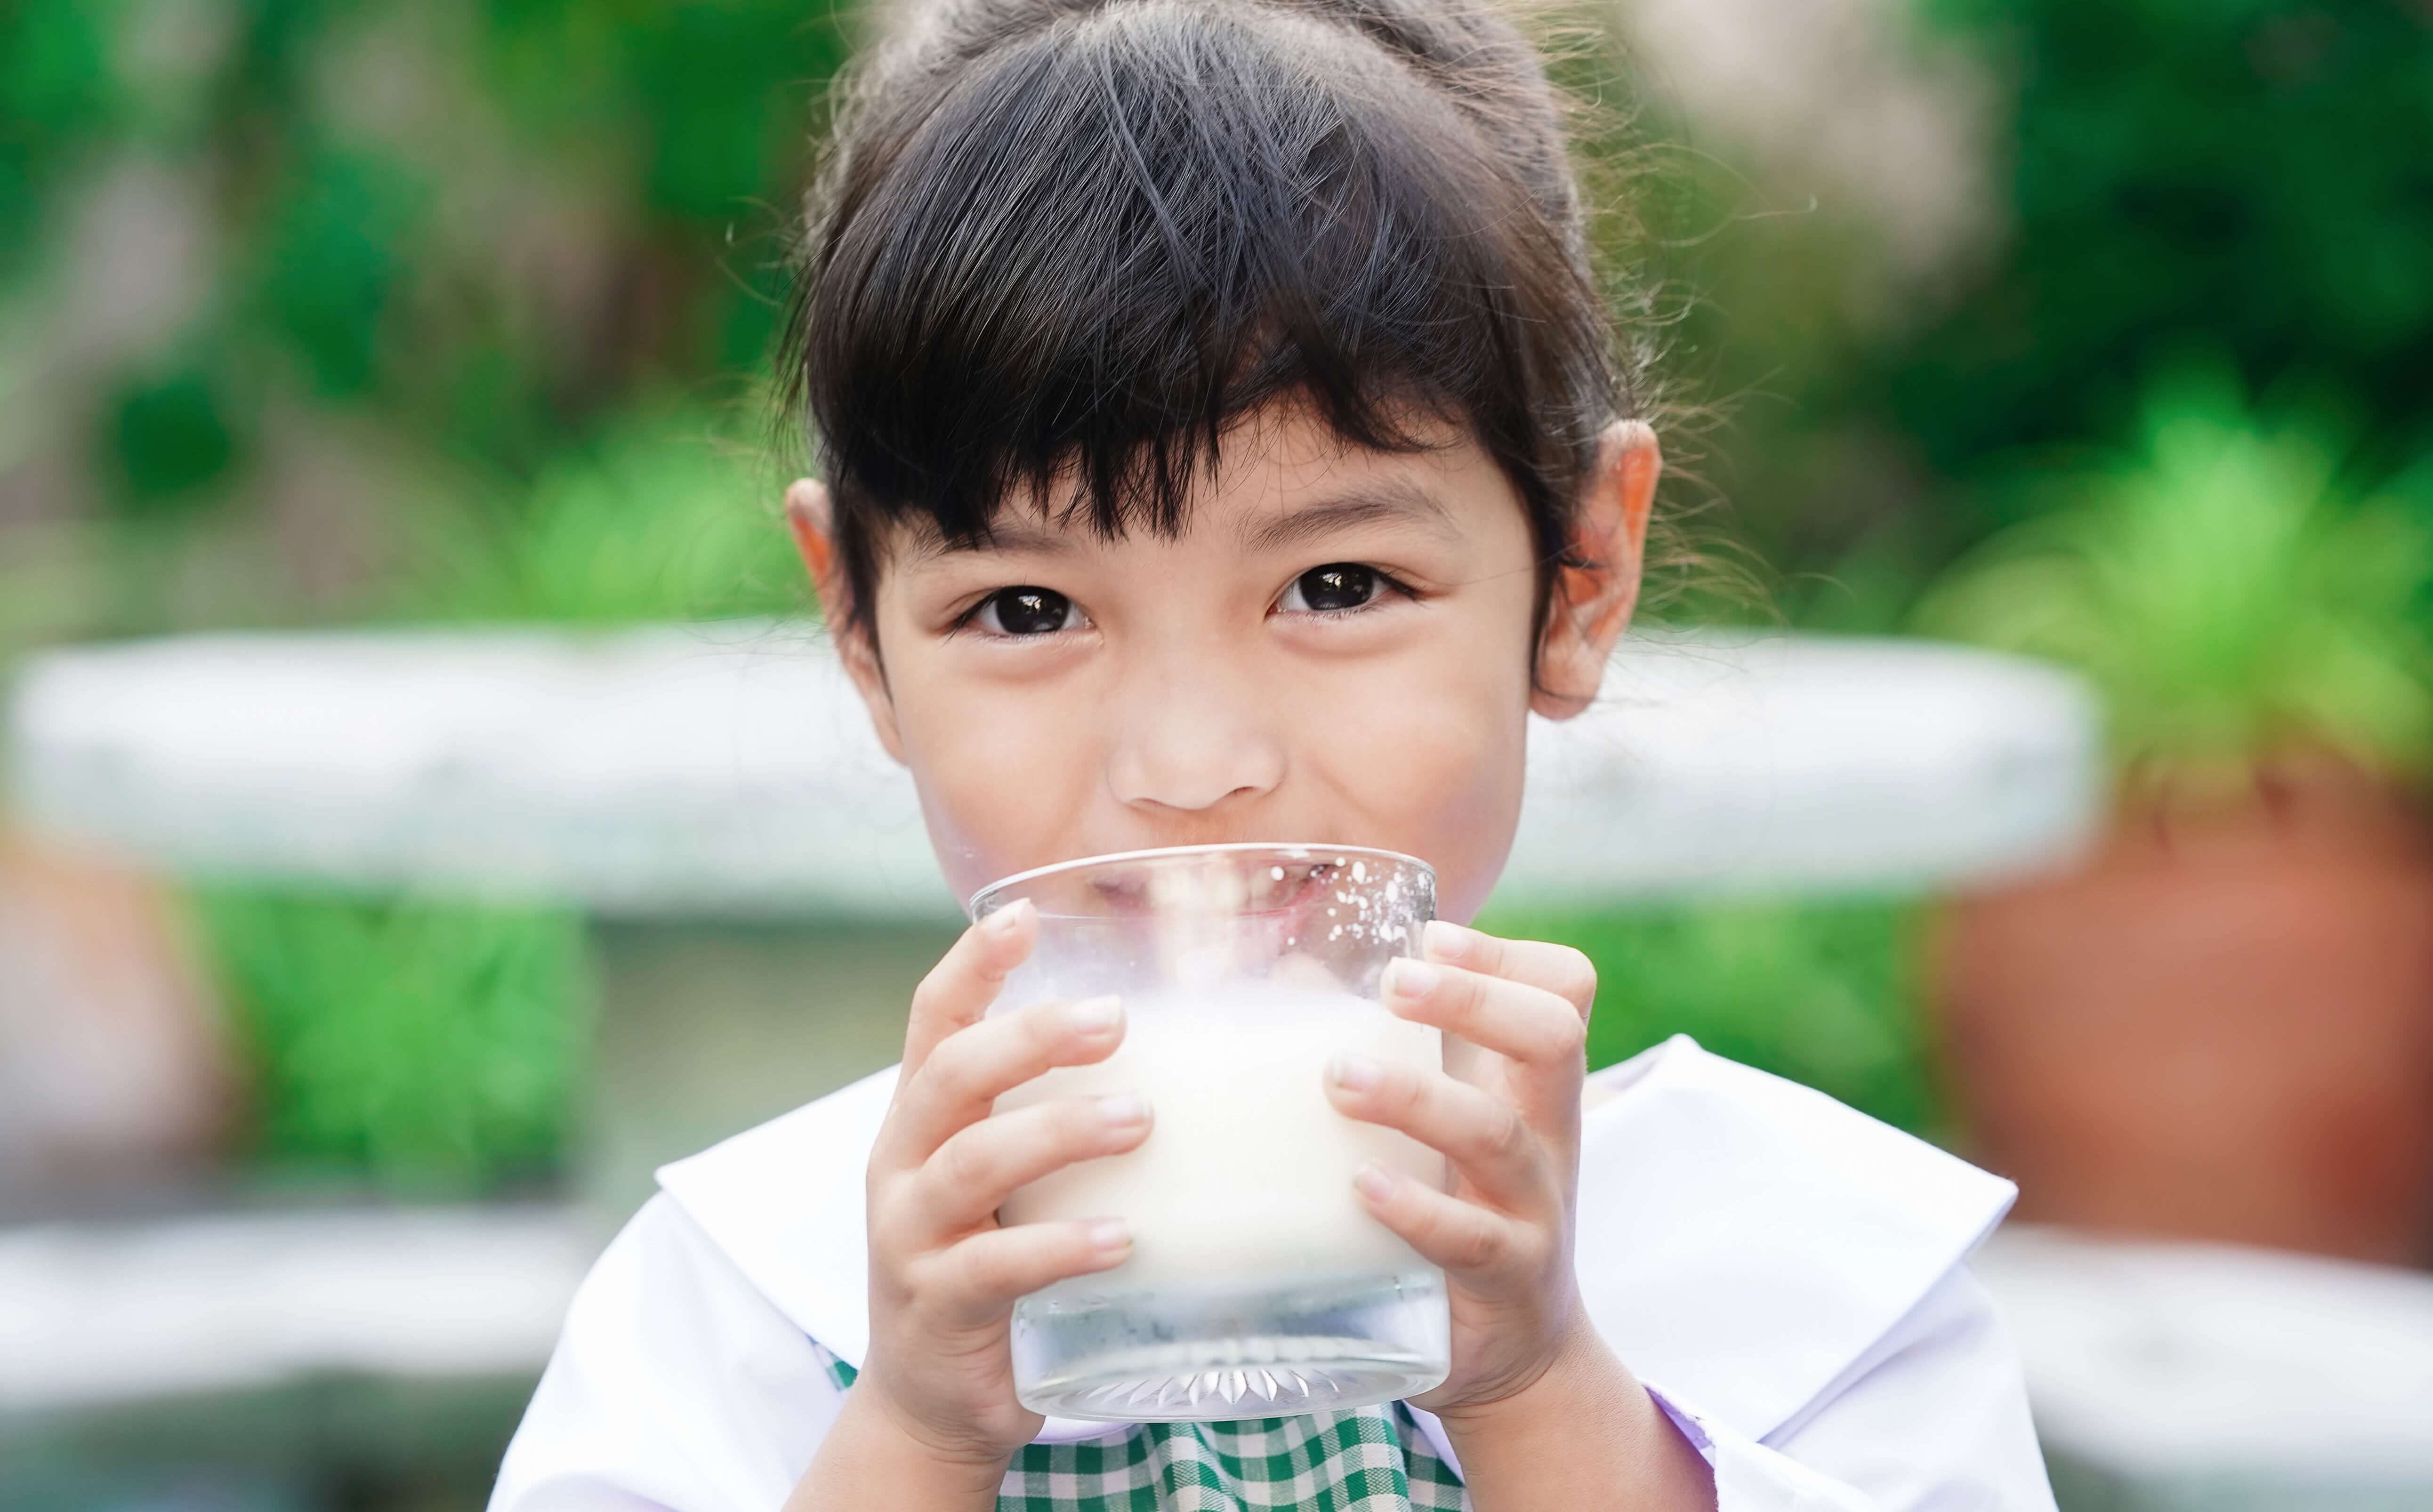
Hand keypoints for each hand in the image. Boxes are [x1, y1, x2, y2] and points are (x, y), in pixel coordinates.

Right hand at [853, 900, 1150, 1468]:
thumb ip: (1060, 1121)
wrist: (931, 1404)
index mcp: (921, 1121)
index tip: (1019, 917)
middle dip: (1030, 1038)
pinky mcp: (938, 1307)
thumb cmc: (992, 1267)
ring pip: (974, 1163)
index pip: (931, 1022)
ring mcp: (911, 1237)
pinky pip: (997, 1266)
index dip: (970, 967)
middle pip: (953, 1076)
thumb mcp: (1010, 1183)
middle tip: (1116, 1020)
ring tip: (1140, 1120)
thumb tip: (1186, 1064)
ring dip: (1060, 1132)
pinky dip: (1062, 1246)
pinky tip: (1124, 1238)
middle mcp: (901, 1165)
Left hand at [1324, 918, 1598, 1415]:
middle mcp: (1546, 1135)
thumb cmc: (1461, 1208)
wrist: (1521, 1352)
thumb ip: (1383, 1049)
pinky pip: (1471, 1238)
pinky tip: (1360, 1186)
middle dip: (1477, 999)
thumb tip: (1290, 972)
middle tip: (1395, 980)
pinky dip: (1416, 1209)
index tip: (1431, 935)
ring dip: (1417, 1098)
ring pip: (1497, 1136)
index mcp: (1530, 1085)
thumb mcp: (1438, 1126)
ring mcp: (1534, 1208)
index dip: (1506, 956)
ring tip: (1340, 1077)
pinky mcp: (1507, 1278)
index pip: (1563, 992)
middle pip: (1552, 1040)